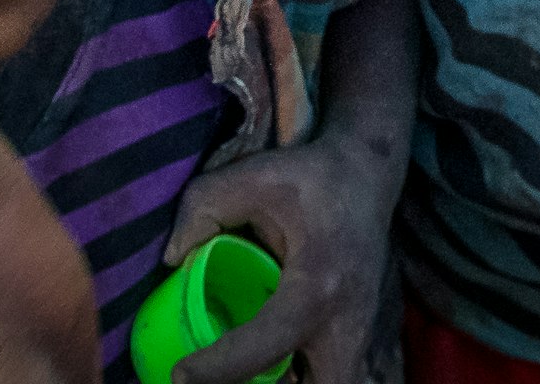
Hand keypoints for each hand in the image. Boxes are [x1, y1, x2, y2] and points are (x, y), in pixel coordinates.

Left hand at [160, 143, 396, 382]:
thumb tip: (172, 259)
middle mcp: (345, 321)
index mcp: (317, 284)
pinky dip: (301, 379)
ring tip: (241, 374)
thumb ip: (203, 208)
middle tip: (226, 380)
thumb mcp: (252, 176)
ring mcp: (357, 334)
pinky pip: (331, 376)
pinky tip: (267, 369)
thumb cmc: (309, 177)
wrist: (367, 176)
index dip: (219, 369)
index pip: (268, 343)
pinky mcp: (356, 337)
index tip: (180, 373)